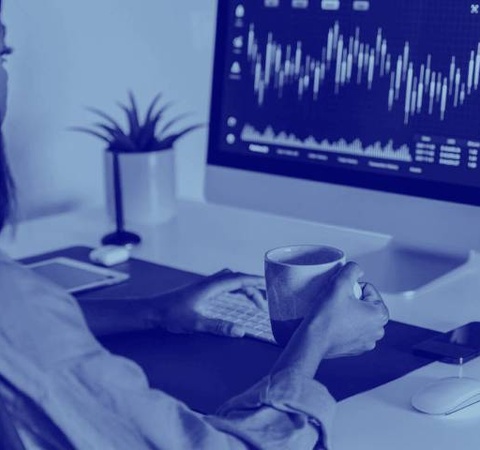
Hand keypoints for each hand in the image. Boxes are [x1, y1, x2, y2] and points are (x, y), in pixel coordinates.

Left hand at [151, 269, 265, 337]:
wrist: (152, 311)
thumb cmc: (170, 315)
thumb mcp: (196, 323)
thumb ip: (218, 326)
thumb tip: (241, 331)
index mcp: (211, 286)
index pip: (239, 279)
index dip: (255, 281)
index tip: (269, 283)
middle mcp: (210, 282)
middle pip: (237, 279)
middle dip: (253, 287)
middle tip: (265, 302)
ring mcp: (205, 285)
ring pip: (231, 280)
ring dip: (244, 288)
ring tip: (256, 301)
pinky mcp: (201, 290)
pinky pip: (224, 284)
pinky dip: (235, 288)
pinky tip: (237, 297)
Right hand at [305, 262, 388, 358]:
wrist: (313, 341)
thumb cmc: (326, 316)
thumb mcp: (339, 283)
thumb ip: (352, 269)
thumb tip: (357, 270)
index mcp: (380, 314)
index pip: (367, 289)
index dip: (352, 288)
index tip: (340, 295)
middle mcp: (378, 330)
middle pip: (365, 303)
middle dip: (352, 300)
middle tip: (336, 303)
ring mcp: (367, 342)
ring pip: (359, 317)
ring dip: (349, 313)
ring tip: (334, 314)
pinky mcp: (356, 349)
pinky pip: (353, 330)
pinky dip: (345, 326)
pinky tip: (334, 325)